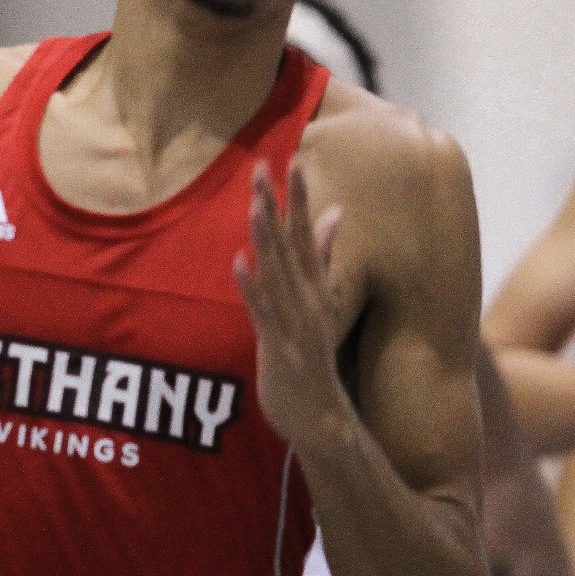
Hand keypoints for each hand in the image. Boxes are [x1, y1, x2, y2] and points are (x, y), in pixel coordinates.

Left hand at [234, 159, 343, 451]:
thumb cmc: (313, 355)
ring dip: (265, 238)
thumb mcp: (320, 300)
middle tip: (262, 165)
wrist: (322, 417)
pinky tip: (239, 262)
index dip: (299, 196)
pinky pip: (263, 313)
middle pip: (289, 244)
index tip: (292, 159)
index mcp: (316, 285)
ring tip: (254, 205)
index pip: (306, 232)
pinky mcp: (279, 347)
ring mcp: (294, 322)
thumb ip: (322, 256)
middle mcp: (308, 297)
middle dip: (276, 205)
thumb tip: (335, 213)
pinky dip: (252, 287)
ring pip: (277, 272)